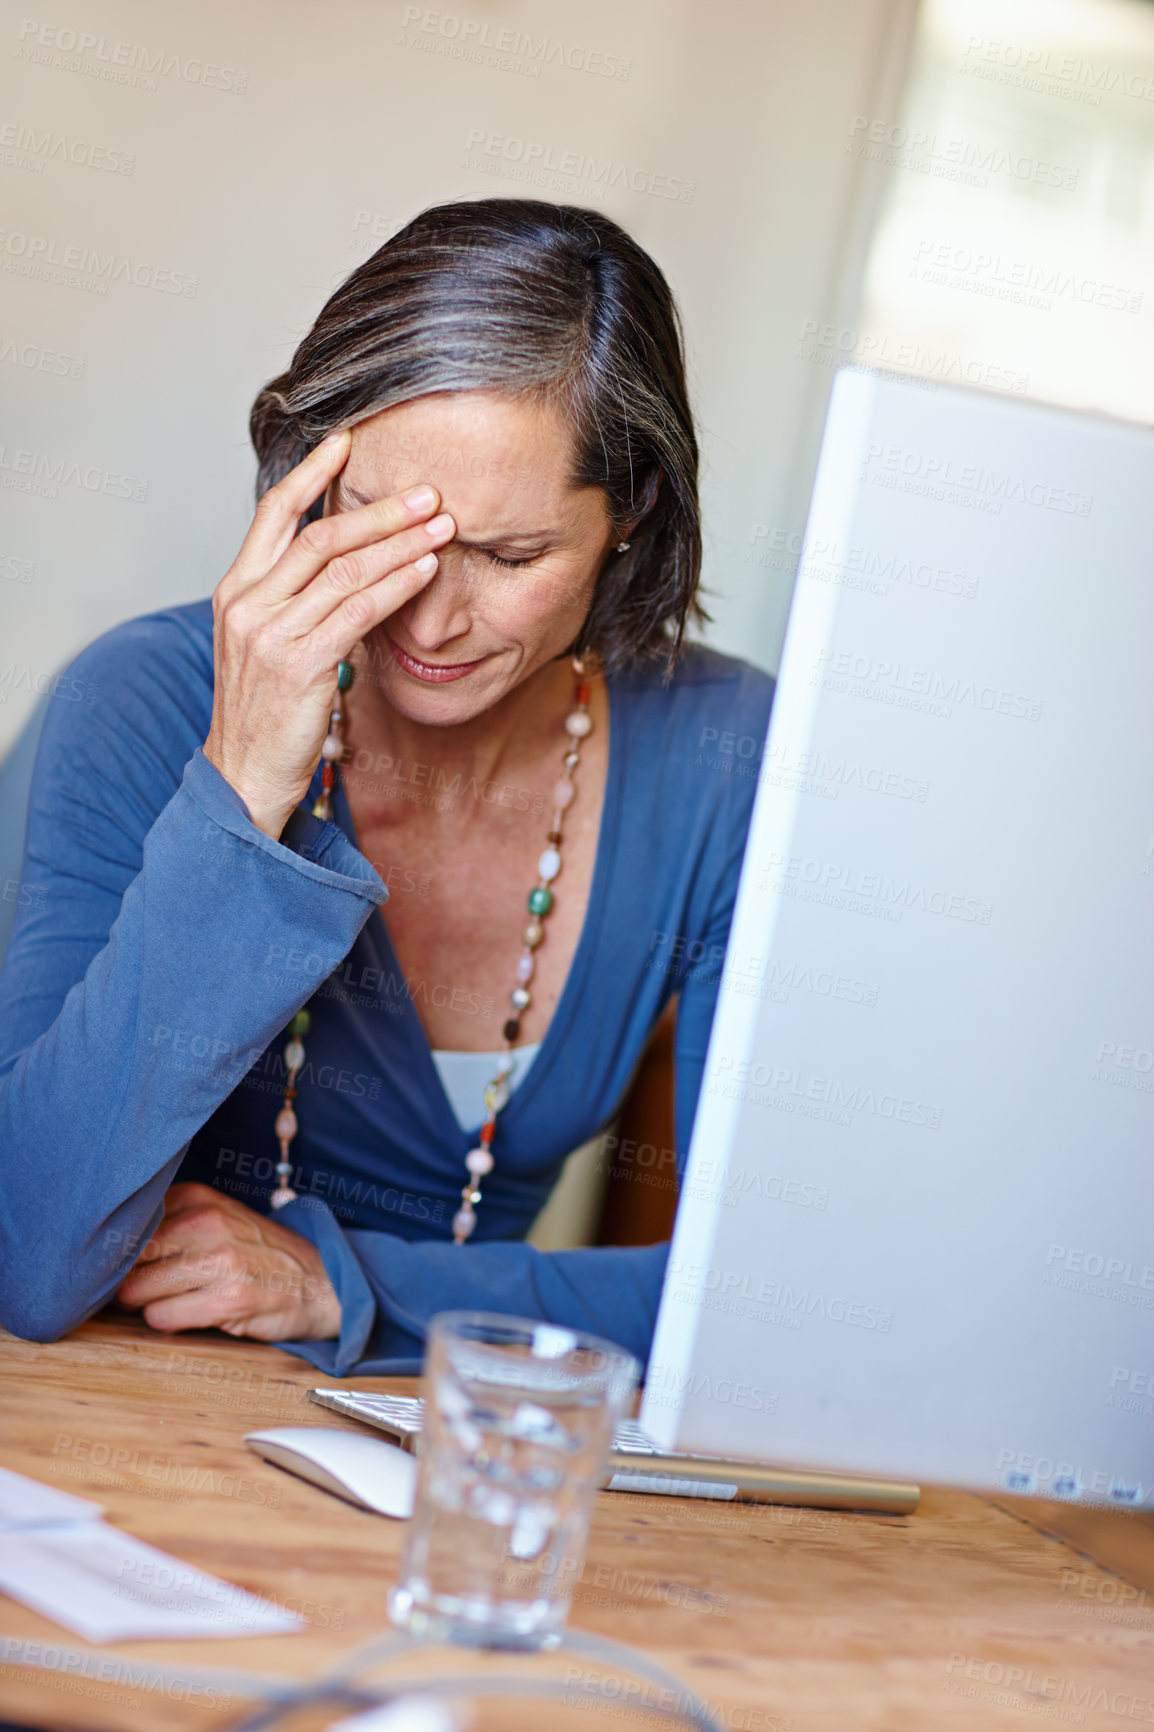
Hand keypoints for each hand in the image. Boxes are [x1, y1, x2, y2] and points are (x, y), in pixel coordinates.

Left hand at [115, 1183, 341, 1341]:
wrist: (320, 1282)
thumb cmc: (258, 1254)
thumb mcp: (218, 1218)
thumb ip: (169, 1224)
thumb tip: (104, 1253)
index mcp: (198, 1197)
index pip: (127, 1225)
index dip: (119, 1252)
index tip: (129, 1264)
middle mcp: (208, 1222)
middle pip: (126, 1259)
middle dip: (127, 1280)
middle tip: (147, 1288)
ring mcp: (219, 1261)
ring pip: (137, 1291)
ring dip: (147, 1303)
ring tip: (174, 1300)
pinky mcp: (228, 1299)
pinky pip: (161, 1317)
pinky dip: (167, 1321)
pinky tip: (191, 1313)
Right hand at [204, 429, 455, 838]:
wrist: (243, 776)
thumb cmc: (265, 713)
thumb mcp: (267, 645)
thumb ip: (294, 600)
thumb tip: (345, 563)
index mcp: (236, 591)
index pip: (273, 513)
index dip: (312, 473)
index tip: (348, 441)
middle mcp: (248, 604)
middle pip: (320, 536)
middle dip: (379, 509)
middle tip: (428, 491)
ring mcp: (272, 633)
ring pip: (344, 570)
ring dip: (400, 543)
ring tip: (442, 525)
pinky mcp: (300, 664)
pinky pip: (357, 612)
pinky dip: (396, 586)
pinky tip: (426, 570)